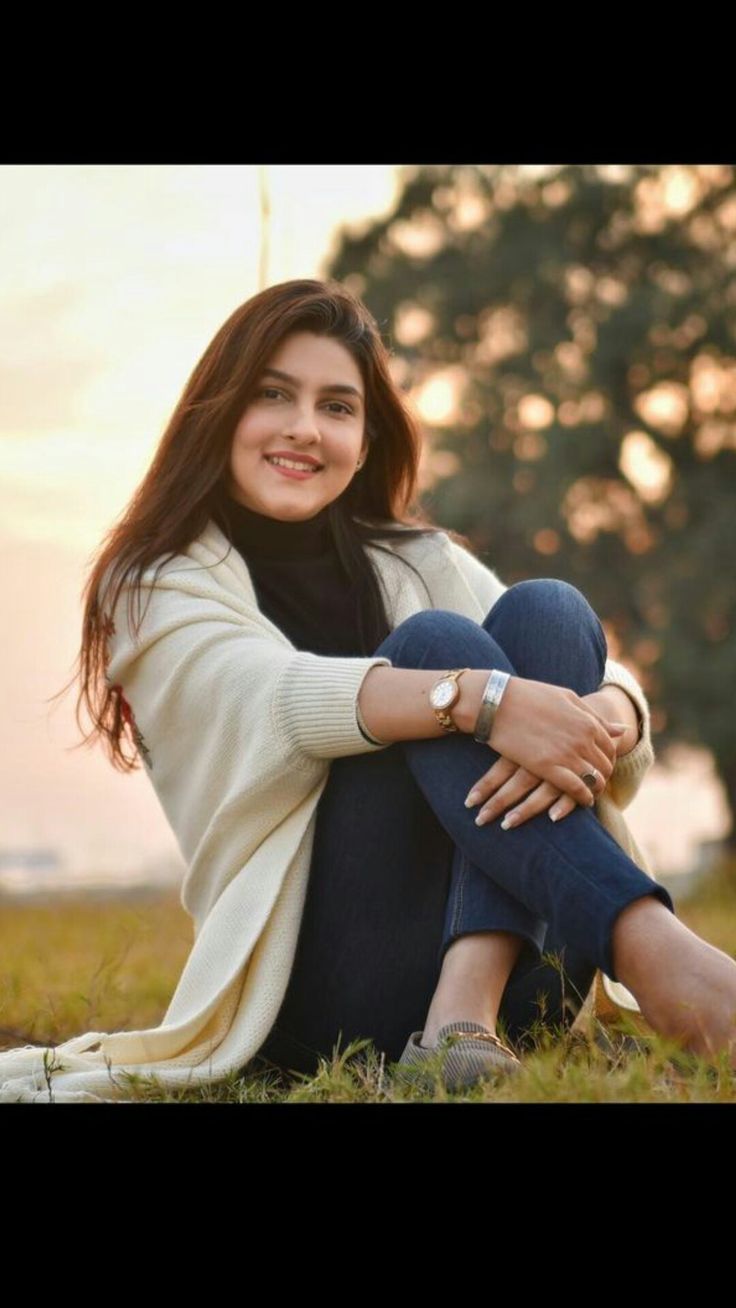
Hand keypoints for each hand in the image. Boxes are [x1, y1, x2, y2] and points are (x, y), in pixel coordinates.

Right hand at [463, 687, 628, 827]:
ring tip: (589, 795)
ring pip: (593, 780)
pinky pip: (575, 789)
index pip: (610, 748)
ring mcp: (566, 754)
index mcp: (588, 722)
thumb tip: (622, 730)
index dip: (608, 760)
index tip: (601, 766)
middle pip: (605, 766)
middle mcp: (582, 739)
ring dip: (595, 790)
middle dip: (604, 777)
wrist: (497, 702)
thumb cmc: (530, 696)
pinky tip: (581, 801)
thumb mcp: (568, 699)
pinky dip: (582, 798)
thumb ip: (595, 717)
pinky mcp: (547, 767)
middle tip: (597, 784)